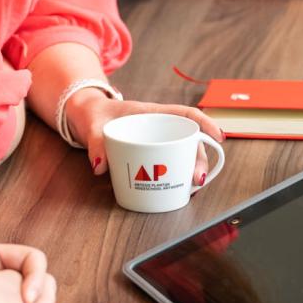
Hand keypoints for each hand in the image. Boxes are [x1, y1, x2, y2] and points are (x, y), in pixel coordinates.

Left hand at [66, 92, 222, 183]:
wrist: (83, 116)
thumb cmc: (92, 114)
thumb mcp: (92, 124)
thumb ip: (95, 142)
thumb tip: (100, 167)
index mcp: (150, 113)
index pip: (185, 114)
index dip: (204, 124)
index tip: (218, 137)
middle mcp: (157, 127)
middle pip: (187, 139)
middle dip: (199, 158)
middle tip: (198, 178)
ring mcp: (154, 142)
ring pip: (181, 153)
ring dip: (191, 169)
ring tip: (194, 187)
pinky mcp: (148, 155)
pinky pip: (168, 163)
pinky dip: (177, 175)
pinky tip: (182, 189)